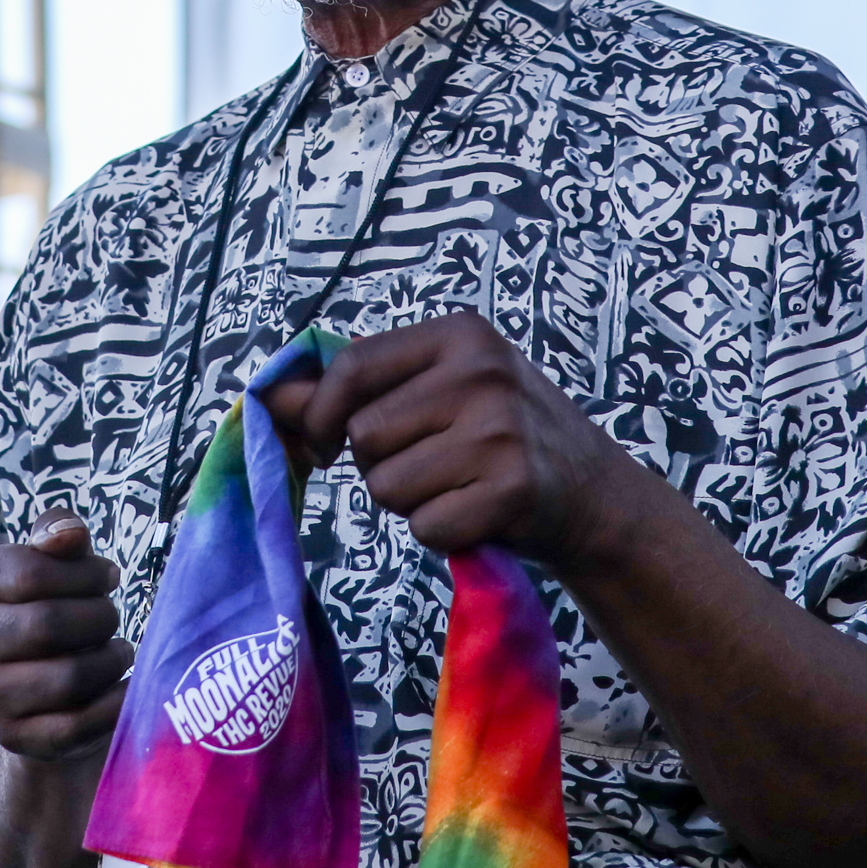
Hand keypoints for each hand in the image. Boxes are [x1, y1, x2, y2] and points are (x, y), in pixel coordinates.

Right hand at [0, 507, 133, 760]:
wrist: (43, 685)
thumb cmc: (57, 602)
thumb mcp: (59, 558)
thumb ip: (61, 531)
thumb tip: (68, 535)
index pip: (31, 571)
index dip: (85, 573)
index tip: (107, 577)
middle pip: (49, 624)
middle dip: (99, 617)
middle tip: (111, 617)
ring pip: (66, 677)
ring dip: (109, 660)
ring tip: (116, 651)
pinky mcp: (12, 735)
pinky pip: (75, 724)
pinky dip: (113, 703)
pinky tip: (122, 687)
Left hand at [261, 312, 630, 570]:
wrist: (596, 496)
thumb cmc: (499, 438)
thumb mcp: (440, 391)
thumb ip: (358, 389)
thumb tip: (270, 397)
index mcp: (459, 334)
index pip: (350, 367)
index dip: (320, 412)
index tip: (325, 441)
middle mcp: (481, 372)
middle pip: (362, 434)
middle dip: (378, 464)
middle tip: (432, 464)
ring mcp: (500, 430)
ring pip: (385, 485)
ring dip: (410, 502)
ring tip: (459, 486)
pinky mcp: (513, 489)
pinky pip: (424, 526)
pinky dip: (441, 533)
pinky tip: (480, 514)